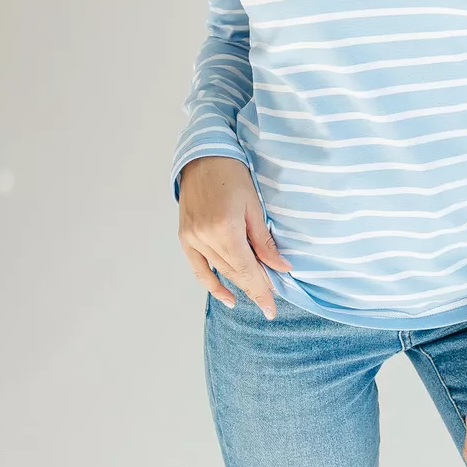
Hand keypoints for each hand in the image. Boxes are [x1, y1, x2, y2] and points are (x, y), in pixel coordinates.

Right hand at [177, 156, 293, 316]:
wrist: (204, 156)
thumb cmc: (234, 174)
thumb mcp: (255, 205)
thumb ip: (265, 240)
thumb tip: (281, 267)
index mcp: (226, 228)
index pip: (247, 270)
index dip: (261, 291)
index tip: (272, 309)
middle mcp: (206, 237)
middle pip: (234, 272)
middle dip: (254, 289)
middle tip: (270, 306)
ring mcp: (192, 238)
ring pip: (219, 270)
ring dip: (238, 285)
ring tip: (256, 297)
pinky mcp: (185, 237)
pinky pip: (198, 268)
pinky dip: (212, 283)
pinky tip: (227, 296)